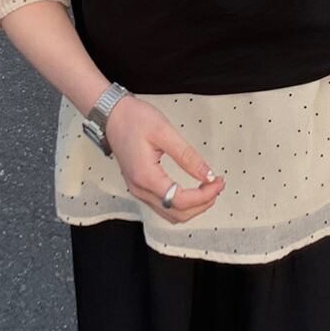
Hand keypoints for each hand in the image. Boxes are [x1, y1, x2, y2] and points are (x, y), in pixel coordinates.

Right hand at [104, 95, 224, 223]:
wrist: (111, 115)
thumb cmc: (133, 119)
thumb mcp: (164, 132)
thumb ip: (187, 156)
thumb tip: (208, 175)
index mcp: (145, 177)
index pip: (180, 201)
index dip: (204, 196)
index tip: (218, 182)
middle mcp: (140, 189)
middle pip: (177, 214)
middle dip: (202, 203)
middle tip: (217, 185)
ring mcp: (138, 190)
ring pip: (171, 214)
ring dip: (193, 206)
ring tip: (208, 188)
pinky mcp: (140, 187)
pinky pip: (164, 207)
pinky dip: (182, 204)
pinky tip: (194, 191)